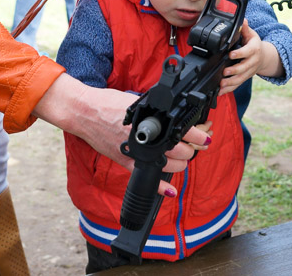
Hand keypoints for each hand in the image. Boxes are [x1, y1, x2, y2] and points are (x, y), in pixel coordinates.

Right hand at [33, 74, 209, 196]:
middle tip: (196, 144)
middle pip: (181, 152)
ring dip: (181, 163)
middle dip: (192, 149)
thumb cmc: (109, 103)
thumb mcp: (138, 101)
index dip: (199, 134)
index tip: (206, 135)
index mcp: (150, 121)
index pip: (183, 131)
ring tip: (183, 156)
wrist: (85, 112)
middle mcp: (146, 139)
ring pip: (169, 167)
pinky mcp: (126, 162)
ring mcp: (136, 153)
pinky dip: (160, 187)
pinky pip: (146, 179)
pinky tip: (170, 191)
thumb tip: (176, 113)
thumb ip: (156, 109)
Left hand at [219, 22, 281, 93]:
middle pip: (244, 68)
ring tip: (221, 84)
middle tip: (225, 72)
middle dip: (234, 71)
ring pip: (241, 79)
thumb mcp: (251, 34)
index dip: (240, 54)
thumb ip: (245, 28)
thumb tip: (243, 20)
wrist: (264, 57)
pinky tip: (221, 92)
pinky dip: (229, 89)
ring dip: (231, 83)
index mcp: (254, 50)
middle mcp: (253, 62)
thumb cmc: (255, 44)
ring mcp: (249, 71)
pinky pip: (237, 84)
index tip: (230, 55)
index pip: (247, 52)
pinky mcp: (245, 77)